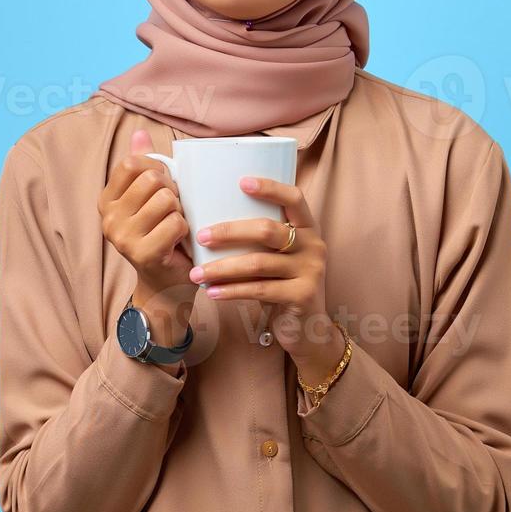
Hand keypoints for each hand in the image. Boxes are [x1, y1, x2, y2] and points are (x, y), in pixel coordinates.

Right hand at [98, 130, 195, 341]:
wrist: (166, 285)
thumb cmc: (162, 235)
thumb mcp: (150, 198)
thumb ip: (144, 166)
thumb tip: (139, 133)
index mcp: (107, 200)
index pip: (132, 162)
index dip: (156, 169)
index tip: (163, 187)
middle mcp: (108, 218)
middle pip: (153, 179)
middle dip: (173, 191)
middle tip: (174, 210)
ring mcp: (123, 237)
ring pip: (166, 200)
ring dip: (181, 211)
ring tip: (176, 226)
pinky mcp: (143, 253)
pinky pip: (176, 223)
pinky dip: (186, 229)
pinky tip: (180, 241)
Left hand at [189, 175, 344, 384]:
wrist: (307, 329)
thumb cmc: (282, 286)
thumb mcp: (278, 258)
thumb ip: (260, 240)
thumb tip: (210, 220)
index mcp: (308, 229)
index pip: (294, 198)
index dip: (270, 187)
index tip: (241, 182)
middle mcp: (314, 246)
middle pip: (268, 230)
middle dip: (229, 232)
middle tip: (200, 237)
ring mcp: (311, 271)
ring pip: (258, 263)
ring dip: (222, 267)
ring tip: (196, 273)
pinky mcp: (302, 296)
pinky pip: (260, 289)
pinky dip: (231, 291)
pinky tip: (211, 292)